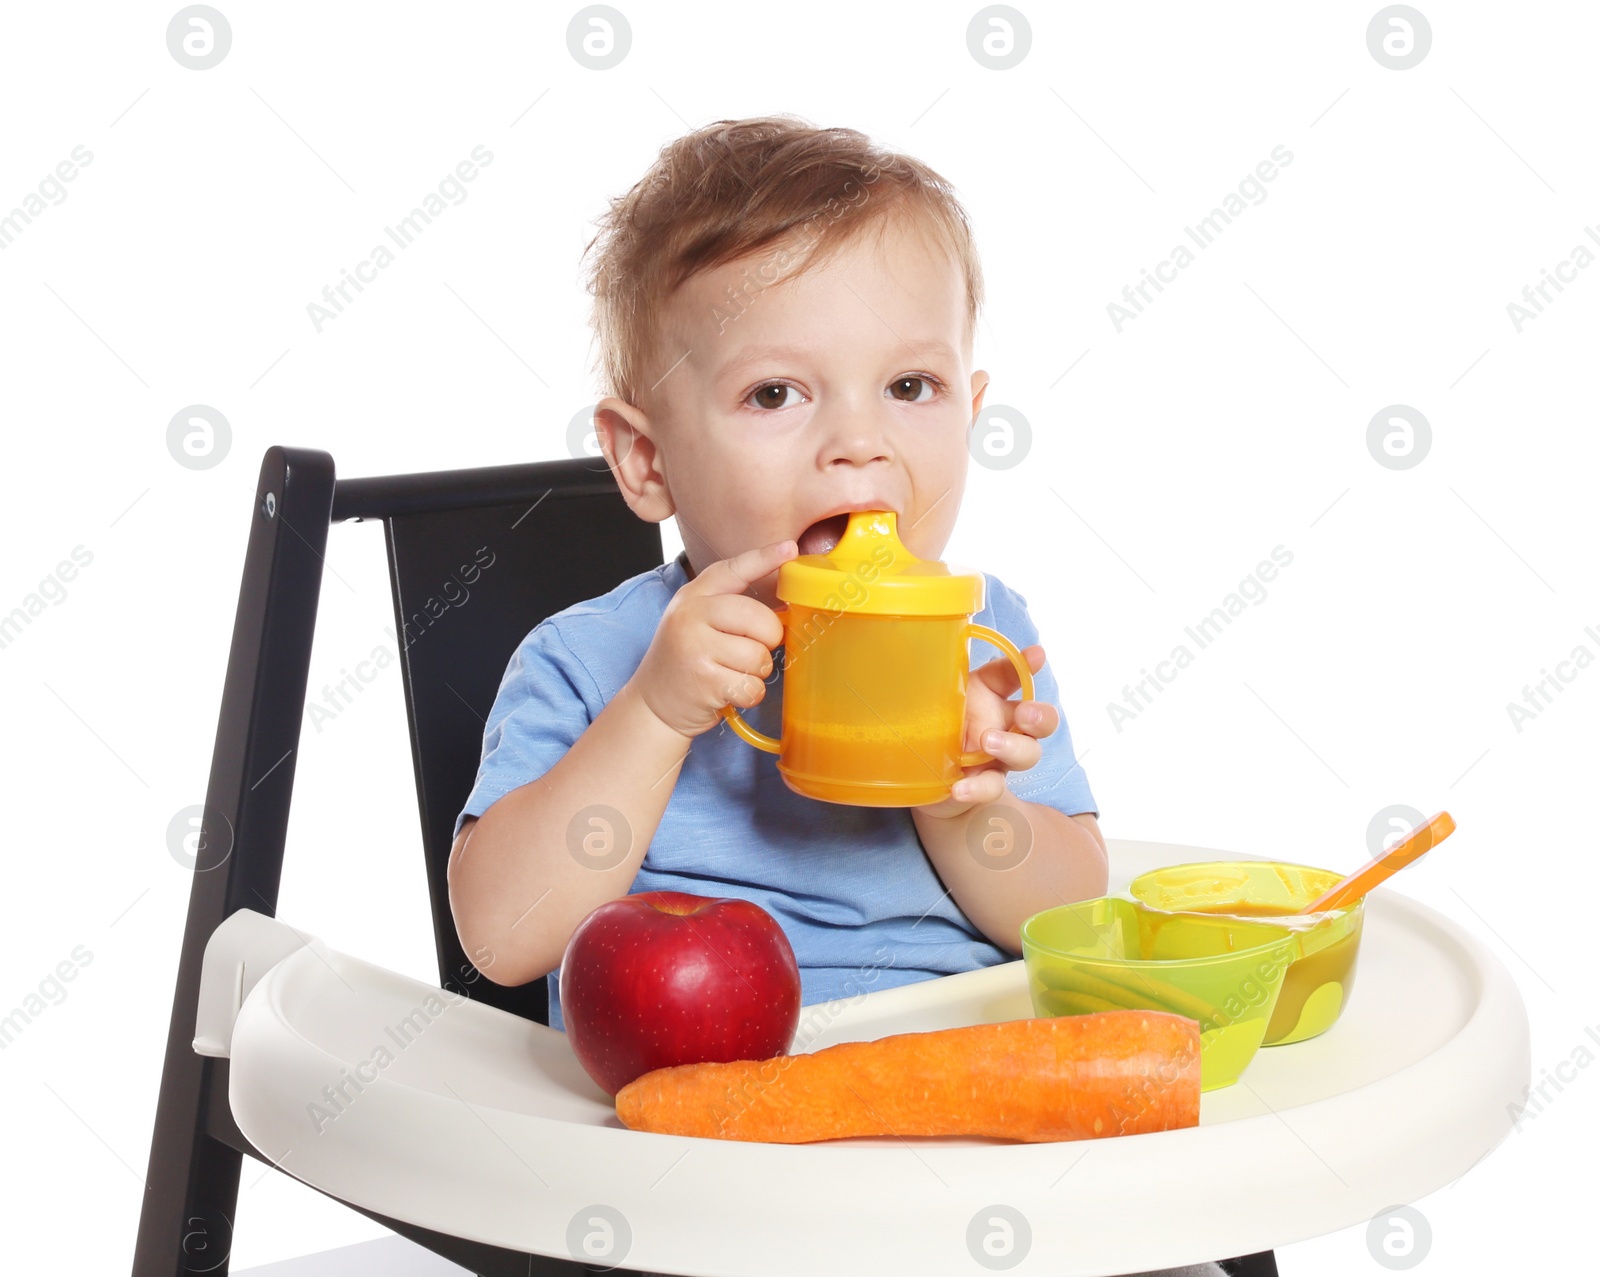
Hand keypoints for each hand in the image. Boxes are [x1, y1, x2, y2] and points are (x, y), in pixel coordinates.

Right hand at [630, 538, 796, 739]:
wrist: (653, 703)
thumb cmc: (686, 660)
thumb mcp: (696, 621)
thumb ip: (730, 608)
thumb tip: (784, 606)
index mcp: (693, 596)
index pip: (733, 570)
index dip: (764, 558)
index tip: (790, 548)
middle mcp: (691, 616)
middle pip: (759, 619)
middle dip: (768, 639)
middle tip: (750, 650)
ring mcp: (695, 648)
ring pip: (759, 656)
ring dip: (756, 672)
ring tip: (732, 673)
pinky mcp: (704, 682)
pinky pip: (751, 686)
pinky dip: (749, 695)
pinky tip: (729, 692)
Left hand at [912, 644, 1057, 820]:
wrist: (924, 775)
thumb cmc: (934, 726)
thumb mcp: (933, 698)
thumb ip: (935, 679)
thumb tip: (919, 647)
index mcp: (991, 697)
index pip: (1012, 675)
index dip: (1026, 664)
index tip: (1036, 655)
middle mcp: (1004, 725)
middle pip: (1041, 719)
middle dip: (1041, 714)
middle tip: (1025, 713)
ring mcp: (999, 757)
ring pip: (1027, 753)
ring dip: (1012, 746)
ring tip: (987, 743)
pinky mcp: (985, 785)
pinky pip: (990, 788)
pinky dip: (976, 789)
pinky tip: (959, 787)